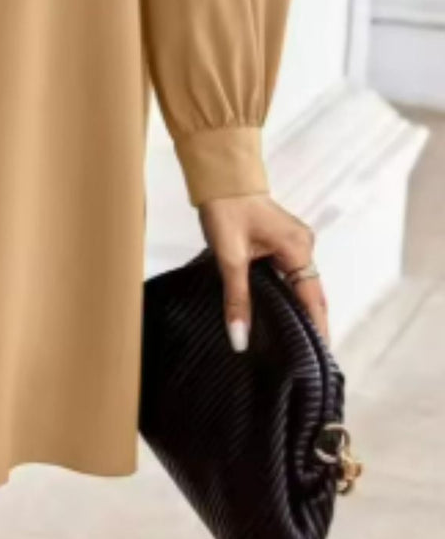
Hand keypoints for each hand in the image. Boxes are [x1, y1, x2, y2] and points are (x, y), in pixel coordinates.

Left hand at [198, 192, 328, 351]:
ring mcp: (295, 243)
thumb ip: (237, 299)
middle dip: (309, 325)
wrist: (220, 177)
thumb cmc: (225, 209)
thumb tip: (240, 339)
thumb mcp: (229, 257)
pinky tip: (276, 313)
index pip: (313, 300)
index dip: (317, 330)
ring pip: (299, 285)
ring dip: (296, 310)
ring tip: (290, 345)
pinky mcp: (282, 242)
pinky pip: (289, 274)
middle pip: (310, 294)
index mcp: (298, 249)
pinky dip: (286, 294)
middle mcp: (304, 246)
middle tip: (303, 360)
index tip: (318, 361)